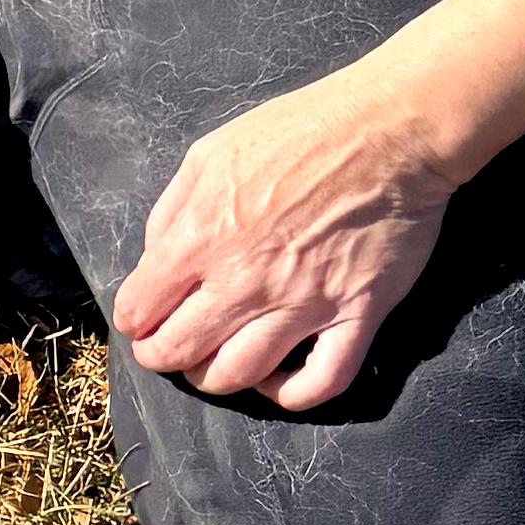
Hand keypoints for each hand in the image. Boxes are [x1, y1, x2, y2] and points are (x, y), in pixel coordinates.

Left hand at [108, 66, 466, 411]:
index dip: (133, 321)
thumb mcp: (210, 154)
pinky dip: (292, 395)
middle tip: (168, 350)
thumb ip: (172, 210)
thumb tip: (154, 260)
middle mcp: (246, 280)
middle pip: (181, 352)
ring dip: (216, 378)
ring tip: (217, 361)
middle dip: (162, 357)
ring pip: (239, 377)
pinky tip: (279, 379)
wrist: (390, 129)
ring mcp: (303, 303)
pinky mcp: (355, 315)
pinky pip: (321, 383)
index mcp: (202, 237)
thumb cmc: (300, 132)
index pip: (140, 309)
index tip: (141, 321)